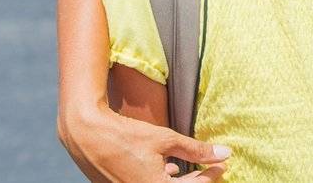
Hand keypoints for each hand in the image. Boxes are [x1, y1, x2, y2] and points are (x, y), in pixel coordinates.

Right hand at [58, 100, 229, 182]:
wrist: (87, 135)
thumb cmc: (126, 135)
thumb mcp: (164, 139)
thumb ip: (195, 149)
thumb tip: (225, 153)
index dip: (210, 176)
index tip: (222, 164)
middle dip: (196, 180)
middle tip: (211, 167)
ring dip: (179, 182)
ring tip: (190, 169)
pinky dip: (160, 181)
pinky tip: (166, 169)